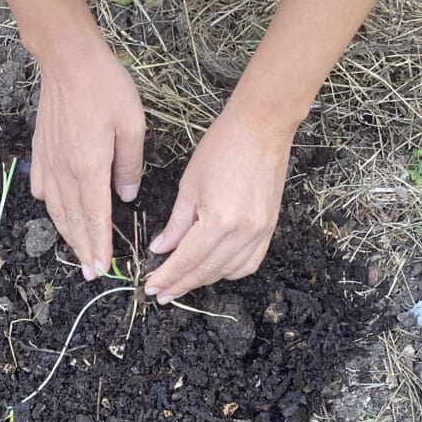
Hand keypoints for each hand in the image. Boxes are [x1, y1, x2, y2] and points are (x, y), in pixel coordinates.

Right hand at [31, 41, 145, 279]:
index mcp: (89, 169)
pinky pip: (43, 190)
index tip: (102, 269)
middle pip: (74, 222)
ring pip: (57, 211)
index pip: (96, 219)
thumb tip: (127, 196)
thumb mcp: (132, 124)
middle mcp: (65, 172)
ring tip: (76, 253)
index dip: (99, 247)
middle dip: (83, 251)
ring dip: (67, 236)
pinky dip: (50, 208)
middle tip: (90, 273)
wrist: (66, 59)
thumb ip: (130, 165)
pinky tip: (56, 213)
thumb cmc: (104, 87)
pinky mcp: (39, 153)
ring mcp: (48, 164)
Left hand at [144, 104, 292, 301]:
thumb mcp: (189, 186)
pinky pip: (248, 264)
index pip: (186, 260)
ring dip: (202, 280)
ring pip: (226, 272)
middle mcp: (242, 233)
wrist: (263, 127)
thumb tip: (160, 249)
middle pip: (205, 271)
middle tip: (162, 295)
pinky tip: (213, 271)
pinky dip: (228, 272)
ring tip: (182, 284)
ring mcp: (259, 233)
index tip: (151, 288)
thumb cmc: (223, 147)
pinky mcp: (270, 229)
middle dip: (181, 285)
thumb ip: (176, 224)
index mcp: (219, 221)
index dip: (167, 277)